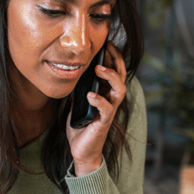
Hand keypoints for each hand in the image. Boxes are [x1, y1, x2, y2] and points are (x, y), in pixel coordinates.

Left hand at [66, 41, 127, 176]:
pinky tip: (90, 95)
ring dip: (110, 78)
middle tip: (108, 48)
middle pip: (121, 77)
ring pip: (119, 90)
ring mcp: (108, 112)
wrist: (81, 150)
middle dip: (116, 61)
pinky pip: (106, 109)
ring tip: (98, 69)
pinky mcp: (103, 123)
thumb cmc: (81, 127)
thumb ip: (78, 89)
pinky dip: (99, 100)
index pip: (114, 72)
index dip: (113, 57)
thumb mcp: (76, 102)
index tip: (107, 43)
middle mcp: (110, 101)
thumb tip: (72, 72)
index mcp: (105, 94)